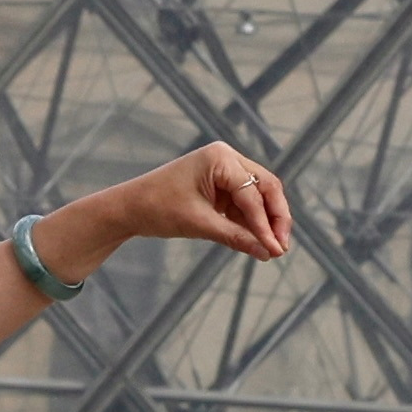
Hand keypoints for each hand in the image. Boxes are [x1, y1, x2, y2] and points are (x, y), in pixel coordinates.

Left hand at [79, 145, 299, 268]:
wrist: (130, 207)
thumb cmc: (159, 209)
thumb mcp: (199, 224)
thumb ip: (235, 237)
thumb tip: (266, 252)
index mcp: (220, 158)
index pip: (252, 193)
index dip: (265, 224)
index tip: (275, 250)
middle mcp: (227, 158)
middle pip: (266, 188)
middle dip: (275, 218)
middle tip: (282, 247)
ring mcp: (225, 170)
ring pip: (258, 196)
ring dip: (265, 222)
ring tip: (272, 250)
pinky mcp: (221, 185)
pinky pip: (245, 203)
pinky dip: (251, 222)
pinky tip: (256, 242)